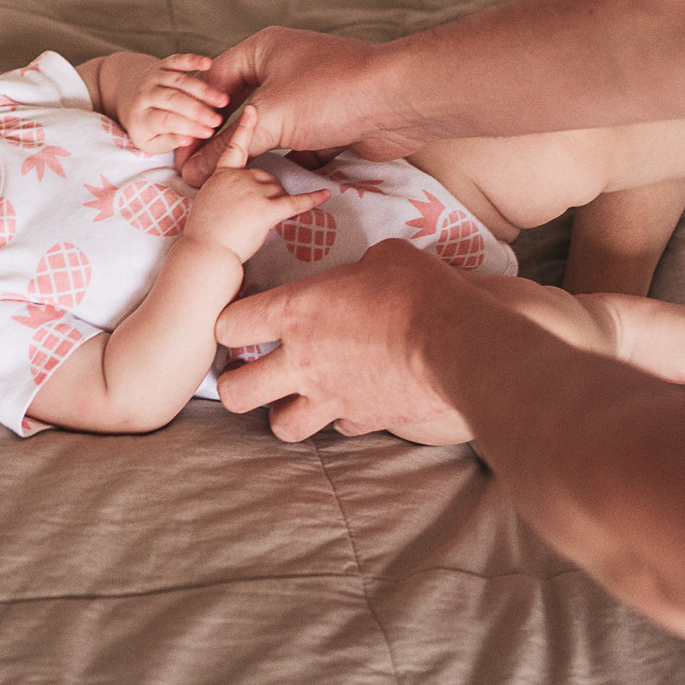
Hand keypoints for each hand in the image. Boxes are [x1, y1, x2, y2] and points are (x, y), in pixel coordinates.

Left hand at [121, 53, 233, 154]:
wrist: (125, 93)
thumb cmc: (145, 124)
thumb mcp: (150, 141)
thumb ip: (169, 141)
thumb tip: (187, 140)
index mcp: (141, 117)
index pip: (166, 121)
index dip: (188, 126)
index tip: (209, 133)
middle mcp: (145, 95)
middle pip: (173, 100)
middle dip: (198, 110)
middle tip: (219, 120)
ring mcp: (153, 77)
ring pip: (179, 81)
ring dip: (203, 90)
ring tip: (223, 100)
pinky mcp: (161, 64)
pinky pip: (177, 60)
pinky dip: (192, 60)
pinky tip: (208, 63)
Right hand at [179, 27, 430, 184]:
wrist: (400, 101)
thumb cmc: (331, 93)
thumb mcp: (269, 118)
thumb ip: (228, 147)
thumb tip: (193, 170)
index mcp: (263, 49)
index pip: (213, 82)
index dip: (192, 116)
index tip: (177, 150)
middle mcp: (284, 67)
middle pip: (241, 106)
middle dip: (222, 138)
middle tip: (197, 169)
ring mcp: (309, 94)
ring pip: (270, 127)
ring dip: (255, 153)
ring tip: (229, 182)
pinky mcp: (331, 121)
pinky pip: (297, 143)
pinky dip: (286, 161)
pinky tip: (270, 184)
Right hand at [184, 107, 327, 261]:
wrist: (205, 257)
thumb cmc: (204, 233)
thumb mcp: (211, 198)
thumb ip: (218, 181)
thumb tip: (196, 172)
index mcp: (222, 173)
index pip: (234, 146)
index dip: (245, 125)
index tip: (252, 109)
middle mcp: (237, 176)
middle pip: (262, 174)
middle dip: (265, 191)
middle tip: (244, 220)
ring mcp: (252, 190)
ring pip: (276, 190)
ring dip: (276, 203)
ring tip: (254, 227)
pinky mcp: (268, 207)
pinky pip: (293, 203)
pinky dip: (311, 199)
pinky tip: (325, 195)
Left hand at [215, 239, 478, 440]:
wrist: (456, 343)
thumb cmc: (417, 290)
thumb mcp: (383, 257)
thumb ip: (358, 269)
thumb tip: (366, 270)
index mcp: (295, 312)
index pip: (229, 326)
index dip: (228, 324)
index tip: (240, 323)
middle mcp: (302, 361)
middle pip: (236, 392)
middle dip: (235, 385)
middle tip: (249, 375)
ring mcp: (330, 397)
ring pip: (281, 427)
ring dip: (282, 412)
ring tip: (294, 399)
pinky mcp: (363, 420)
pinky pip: (339, 427)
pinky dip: (340, 416)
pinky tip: (352, 400)